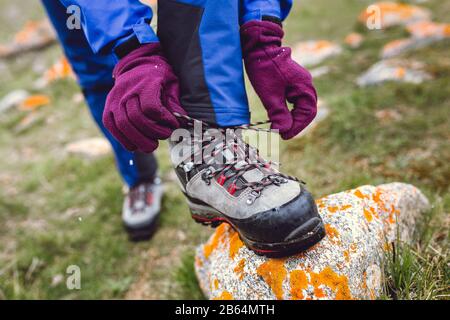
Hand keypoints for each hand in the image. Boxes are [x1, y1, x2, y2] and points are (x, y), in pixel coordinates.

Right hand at [103, 43, 185, 152]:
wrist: (137, 65)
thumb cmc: (159, 77)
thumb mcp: (172, 84)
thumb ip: (174, 103)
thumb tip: (180, 123)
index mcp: (146, 83)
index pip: (151, 107)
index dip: (164, 120)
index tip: (173, 124)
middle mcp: (127, 91)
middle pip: (136, 118)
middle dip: (153, 133)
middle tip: (164, 136)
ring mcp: (115, 100)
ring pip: (123, 125)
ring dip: (139, 140)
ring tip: (151, 145)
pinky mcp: (108, 108)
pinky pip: (111, 126)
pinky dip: (123, 139)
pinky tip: (135, 145)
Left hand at [241, 20, 316, 139]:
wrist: (259, 46)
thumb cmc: (265, 68)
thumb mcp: (270, 95)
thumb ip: (278, 113)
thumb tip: (283, 131)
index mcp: (304, 87)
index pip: (307, 113)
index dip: (296, 127)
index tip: (284, 136)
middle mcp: (306, 85)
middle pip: (307, 110)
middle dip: (296, 124)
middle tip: (282, 134)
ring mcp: (300, 82)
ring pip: (301, 105)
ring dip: (293, 117)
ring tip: (281, 127)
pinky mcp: (292, 81)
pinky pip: (296, 99)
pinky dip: (290, 109)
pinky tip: (280, 114)